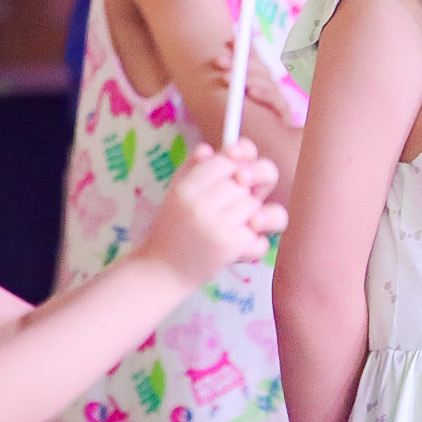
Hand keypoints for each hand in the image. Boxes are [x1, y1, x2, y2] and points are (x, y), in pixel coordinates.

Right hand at [140, 139, 289, 283]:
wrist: (161, 272)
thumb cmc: (173, 228)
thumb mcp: (176, 192)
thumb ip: (195, 167)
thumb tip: (217, 149)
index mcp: (186, 188)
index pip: (227, 159)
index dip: (241, 161)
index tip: (239, 172)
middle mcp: (199, 205)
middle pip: (246, 181)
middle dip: (247, 191)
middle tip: (237, 202)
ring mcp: (216, 227)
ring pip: (255, 206)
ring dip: (250, 218)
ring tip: (230, 229)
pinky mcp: (230, 249)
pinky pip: (260, 236)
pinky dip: (253, 244)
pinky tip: (236, 249)